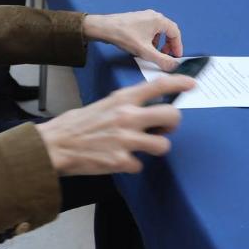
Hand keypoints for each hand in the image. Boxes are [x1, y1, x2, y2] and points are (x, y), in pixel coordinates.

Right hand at [34, 74, 194, 175]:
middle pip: (172, 117)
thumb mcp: (104, 104)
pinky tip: (119, 160)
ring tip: (141, 148)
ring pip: (163, 145)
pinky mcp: (121, 160)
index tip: (192, 84)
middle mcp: (128, 116)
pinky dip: (131, 165)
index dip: (179, 83)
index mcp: (123, 99)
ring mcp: (126, 139)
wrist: (56, 144)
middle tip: (163, 129)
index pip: (158, 86)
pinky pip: (139, 165)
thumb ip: (126, 106)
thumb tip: (145, 110)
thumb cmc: (77, 125)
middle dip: (172, 125)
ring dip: (155, 148)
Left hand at [84, 10, 183, 70]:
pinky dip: (151, 39)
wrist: (105, 28)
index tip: (176, 56)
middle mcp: (153, 16)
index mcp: (159, 20)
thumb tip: (173, 66)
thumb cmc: (125, 36)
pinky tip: (143, 47)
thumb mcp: (146, 51)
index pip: (175, 33)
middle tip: (166, 56)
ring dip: (159, 43)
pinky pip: (149, 29)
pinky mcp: (137, 20)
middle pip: (168, 31)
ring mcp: (145, 16)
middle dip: (169, 45)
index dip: (178, 46)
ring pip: (158, 31)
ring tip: (153, 53)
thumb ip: (161, 60)